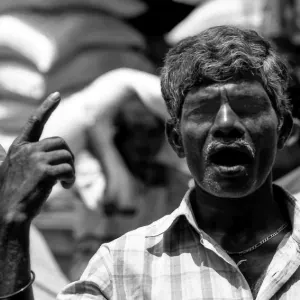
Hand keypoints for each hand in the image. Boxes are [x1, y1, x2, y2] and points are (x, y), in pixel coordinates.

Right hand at [0, 92, 75, 223]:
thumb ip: (12, 156)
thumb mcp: (10, 169)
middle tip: (68, 171)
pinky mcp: (45, 172)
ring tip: (66, 181)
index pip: (36, 121)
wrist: (10, 214)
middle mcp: (27, 149)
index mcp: (19, 147)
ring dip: (71, 170)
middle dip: (68, 156)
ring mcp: (35, 159)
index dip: (47, 107)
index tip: (57, 95)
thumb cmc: (13, 193)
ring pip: (67, 156)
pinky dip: (72, 178)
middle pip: (60, 142)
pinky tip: (66, 186)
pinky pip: (68, 169)